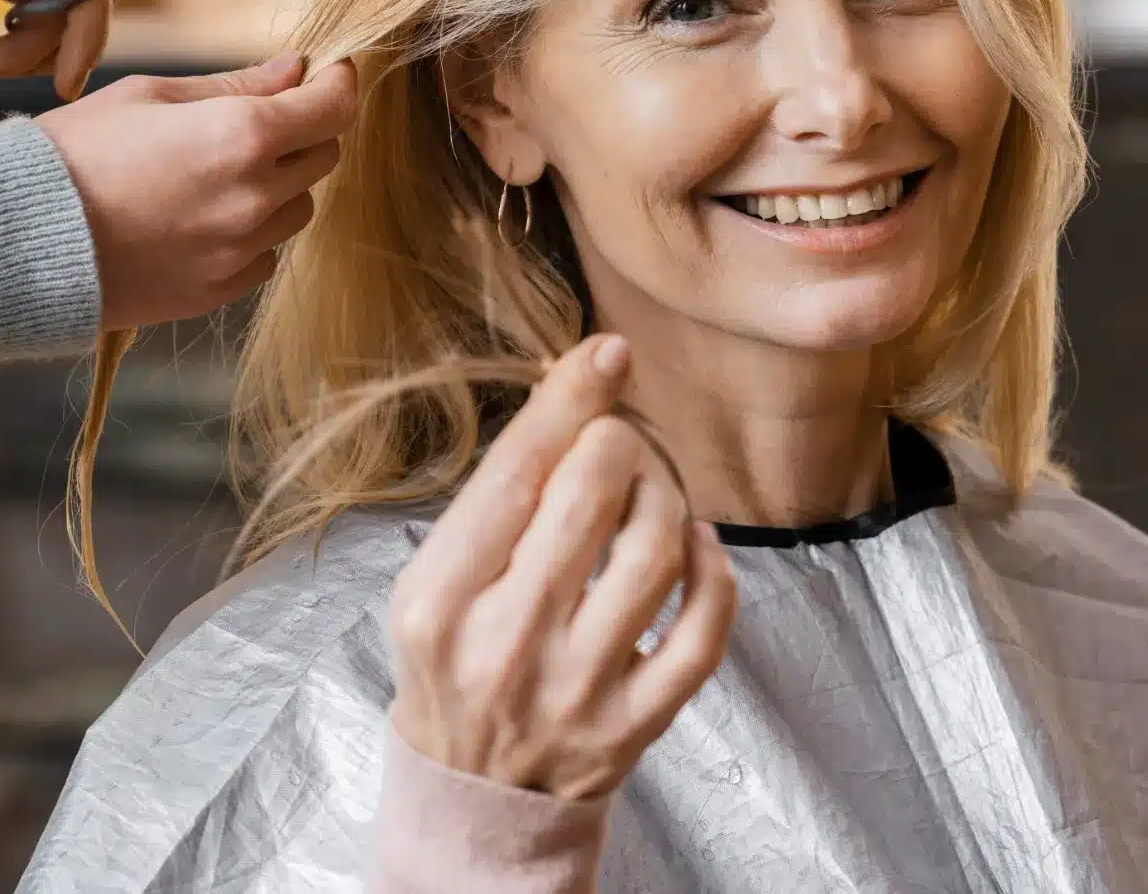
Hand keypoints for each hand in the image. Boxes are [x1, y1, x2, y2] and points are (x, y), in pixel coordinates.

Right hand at [35, 54, 357, 330]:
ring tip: (209, 175)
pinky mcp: (220, 291)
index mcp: (243, 135)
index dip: (339, 85)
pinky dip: (248, 234)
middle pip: (322, 157)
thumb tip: (296, 70)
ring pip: (296, 209)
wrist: (18, 241)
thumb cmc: (75, 152)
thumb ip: (235, 85)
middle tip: (253, 120)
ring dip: (275, 186)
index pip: (334, 108)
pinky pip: (264, 256)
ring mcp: (241, 251)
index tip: (329, 74)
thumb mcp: (150, 96)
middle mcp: (255, 197)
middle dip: (301, 132)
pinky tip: (195, 219)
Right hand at [387, 335, 736, 799]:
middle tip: (618, 445)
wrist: (471, 794)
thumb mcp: (436, 581)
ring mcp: (575, 689)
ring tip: (651, 491)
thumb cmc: (455, 663)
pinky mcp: (634, 725)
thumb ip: (498, 500)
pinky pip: (703, 628)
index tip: (608, 354)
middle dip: (619, 443)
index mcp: (440, 600)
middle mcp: (506, 644)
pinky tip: (693, 547)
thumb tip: (581, 391)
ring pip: (656, 550)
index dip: (571, 398)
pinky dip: (712, 569)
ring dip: (667, 495)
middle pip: (591, 494)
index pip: (516, 471)